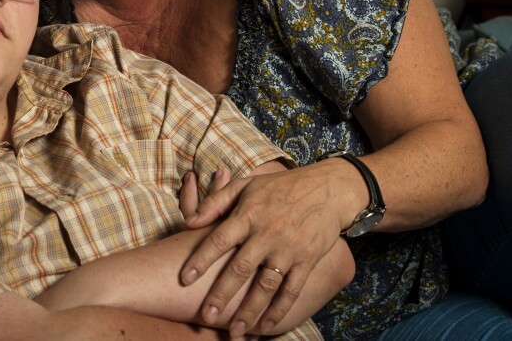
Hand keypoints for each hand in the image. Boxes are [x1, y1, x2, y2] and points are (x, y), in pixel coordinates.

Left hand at [180, 161, 355, 335]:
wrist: (327, 189)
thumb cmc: (279, 187)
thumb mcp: (245, 185)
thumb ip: (215, 202)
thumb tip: (189, 222)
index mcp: (248, 214)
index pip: (219, 239)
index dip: (201, 259)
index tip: (184, 278)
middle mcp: (267, 233)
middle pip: (240, 268)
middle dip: (222, 294)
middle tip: (207, 315)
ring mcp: (288, 248)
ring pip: (266, 284)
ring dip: (250, 309)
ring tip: (236, 330)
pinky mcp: (307, 259)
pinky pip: (292, 289)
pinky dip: (279, 309)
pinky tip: (266, 325)